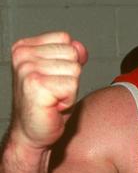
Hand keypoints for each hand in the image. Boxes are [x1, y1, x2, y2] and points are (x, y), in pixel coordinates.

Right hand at [10, 31, 87, 148]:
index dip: (67, 61)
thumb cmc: (46, 104)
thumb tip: (79, 46)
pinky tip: (53, 105)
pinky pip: (72, 85)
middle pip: (72, 53)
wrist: (31, 133)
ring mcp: (27, 70)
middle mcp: (23, 56)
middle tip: (54, 91)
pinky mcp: (36, 86)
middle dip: (70, 76)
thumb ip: (71, 54)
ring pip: (74, 70)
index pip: (65, 39)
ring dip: (70, 88)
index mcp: (24, 48)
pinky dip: (69, 99)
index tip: (52, 77)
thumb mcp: (61, 72)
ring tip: (53, 98)